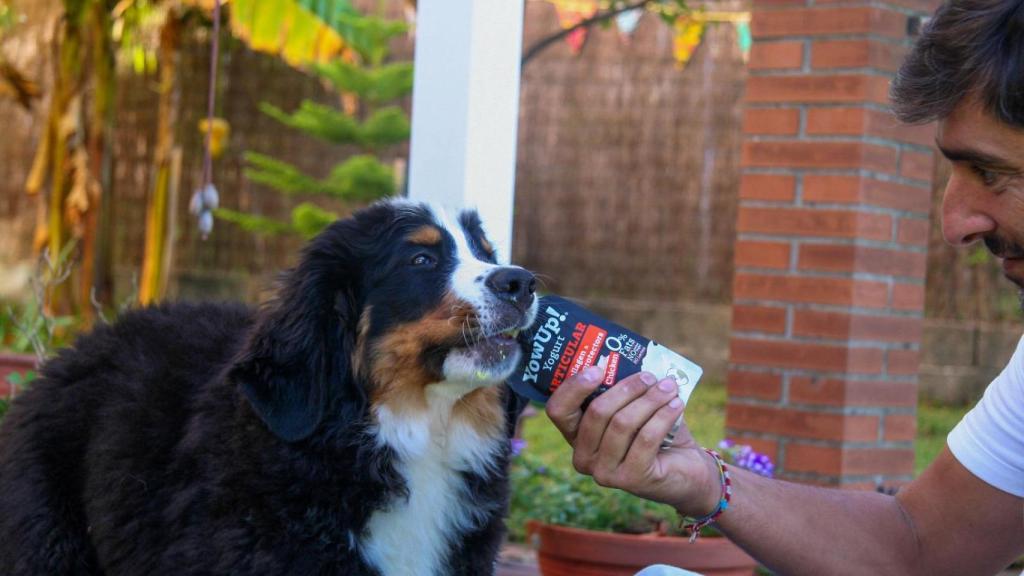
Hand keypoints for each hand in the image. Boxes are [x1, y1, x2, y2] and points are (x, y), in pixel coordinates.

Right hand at [546, 366, 719, 516]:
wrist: (685, 470)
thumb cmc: (655, 432)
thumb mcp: (633, 408)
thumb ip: (623, 389)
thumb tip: (627, 357)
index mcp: (575, 436)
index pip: (558, 410)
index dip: (574, 387)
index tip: (599, 369)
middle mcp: (583, 458)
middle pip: (597, 412)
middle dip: (627, 388)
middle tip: (650, 376)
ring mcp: (604, 473)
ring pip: (623, 424)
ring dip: (650, 400)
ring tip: (668, 387)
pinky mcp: (630, 480)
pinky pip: (645, 438)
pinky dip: (663, 416)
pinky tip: (676, 405)